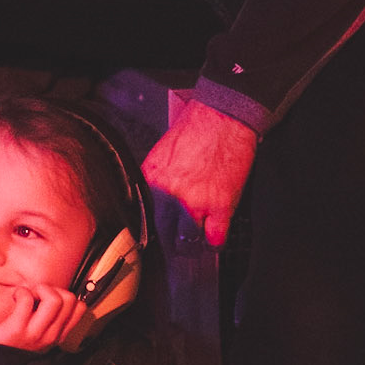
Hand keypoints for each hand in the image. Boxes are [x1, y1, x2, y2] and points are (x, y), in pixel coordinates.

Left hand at [0, 282, 93, 352]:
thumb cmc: (11, 344)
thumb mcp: (38, 334)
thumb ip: (48, 319)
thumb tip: (52, 293)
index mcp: (57, 335)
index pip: (80, 308)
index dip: (65, 295)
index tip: (48, 298)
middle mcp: (51, 336)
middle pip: (70, 299)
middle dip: (53, 289)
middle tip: (37, 295)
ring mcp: (35, 334)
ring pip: (54, 299)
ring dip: (39, 289)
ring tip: (28, 295)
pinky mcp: (17, 329)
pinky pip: (26, 299)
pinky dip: (21, 292)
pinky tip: (15, 297)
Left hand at [142, 99, 257, 247]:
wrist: (223, 117)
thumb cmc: (195, 129)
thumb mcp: (162, 153)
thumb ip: (156, 180)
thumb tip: (153, 201)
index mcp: (151, 179)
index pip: (141, 217)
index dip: (147, 232)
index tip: (151, 239)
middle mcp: (170, 194)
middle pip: (162, 235)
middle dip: (168, 244)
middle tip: (174, 247)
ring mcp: (196, 202)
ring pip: (187, 242)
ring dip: (190, 246)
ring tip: (194, 243)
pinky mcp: (221, 206)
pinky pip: (215, 238)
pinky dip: (215, 242)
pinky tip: (215, 239)